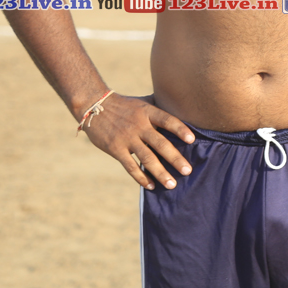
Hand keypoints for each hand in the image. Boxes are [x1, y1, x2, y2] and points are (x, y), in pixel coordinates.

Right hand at [79, 93, 194, 189]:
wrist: (94, 106)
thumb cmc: (125, 105)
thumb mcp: (143, 102)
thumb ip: (160, 106)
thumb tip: (183, 107)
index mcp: (148, 112)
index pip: (167, 120)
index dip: (180, 129)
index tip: (192, 140)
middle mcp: (139, 125)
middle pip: (160, 143)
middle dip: (175, 158)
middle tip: (188, 171)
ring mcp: (127, 138)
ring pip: (147, 158)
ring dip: (160, 173)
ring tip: (172, 184)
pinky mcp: (115, 149)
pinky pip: (130, 166)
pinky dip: (141, 177)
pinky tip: (151, 186)